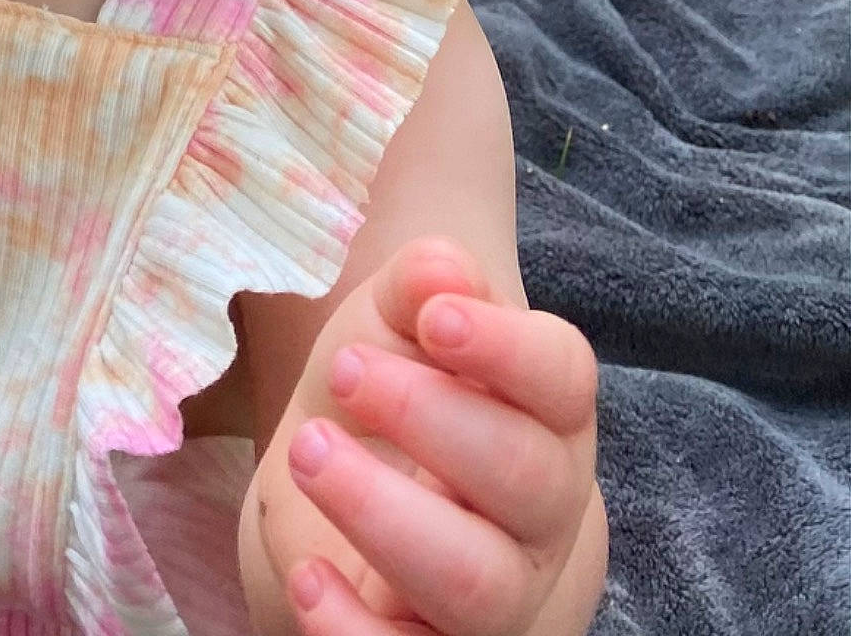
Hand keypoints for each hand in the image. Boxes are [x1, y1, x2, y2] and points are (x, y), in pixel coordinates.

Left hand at [273, 238, 600, 635]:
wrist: (349, 492)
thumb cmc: (390, 393)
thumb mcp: (391, 324)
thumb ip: (415, 286)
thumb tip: (440, 271)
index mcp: (544, 413)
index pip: (565, 379)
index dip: (507, 348)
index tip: (435, 318)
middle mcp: (541, 513)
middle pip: (528, 478)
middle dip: (432, 418)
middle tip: (344, 369)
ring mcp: (500, 595)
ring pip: (479, 585)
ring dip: (387, 518)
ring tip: (306, 453)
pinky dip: (360, 633)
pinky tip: (307, 577)